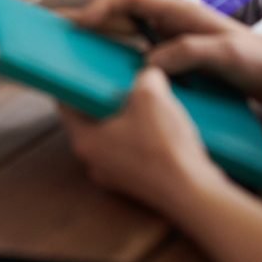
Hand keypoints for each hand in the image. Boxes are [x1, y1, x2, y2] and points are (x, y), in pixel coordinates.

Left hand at [59, 67, 222, 214]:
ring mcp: (116, 175)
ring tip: (151, 99)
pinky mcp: (138, 182)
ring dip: (132, 115)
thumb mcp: (151, 94)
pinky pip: (134, 149)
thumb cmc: (164, 148)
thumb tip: (147, 76)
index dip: (77, 80)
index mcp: (85, 140)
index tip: (87, 67)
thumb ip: (143, 77)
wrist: (194, 194)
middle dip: (111, 96)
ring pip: (116, 133)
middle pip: (94, 117)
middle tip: (126, 79)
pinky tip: (165, 122)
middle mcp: (94, 161)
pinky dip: (145, 134)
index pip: (67, 103)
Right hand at [69, 0, 261, 100]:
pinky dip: (119, 62)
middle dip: (90, 20)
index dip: (104, 5)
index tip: (83, 23)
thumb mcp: (226, 55)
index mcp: (178, 11)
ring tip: (72, 54)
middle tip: (58, 32)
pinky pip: (139, 56)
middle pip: (120, 14)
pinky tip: (107, 79)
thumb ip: (190, 53)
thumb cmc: (257, 59)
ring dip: (100, 40)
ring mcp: (172, 40)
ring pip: (126, 35)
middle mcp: (170, 22)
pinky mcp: (177, 60)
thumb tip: (149, 63)